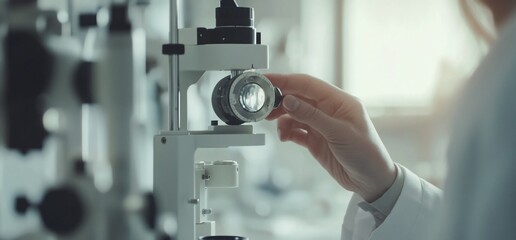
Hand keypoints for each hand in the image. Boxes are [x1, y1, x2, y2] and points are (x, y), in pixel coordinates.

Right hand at [267, 74, 396, 201]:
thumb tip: (289, 100)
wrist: (371, 181)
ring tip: (274, 126)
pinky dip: (287, 132)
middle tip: (263, 105)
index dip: (286, 80)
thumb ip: (312, 116)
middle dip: (280, 100)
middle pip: (298, 97)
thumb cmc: (366, 154)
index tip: (267, 80)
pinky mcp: (316, 139)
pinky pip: (296, 130)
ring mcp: (321, 124)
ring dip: (282, 118)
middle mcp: (329, 110)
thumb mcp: (339, 133)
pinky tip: (284, 137)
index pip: (307, 84)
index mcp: (339, 101)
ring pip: (294, 114)